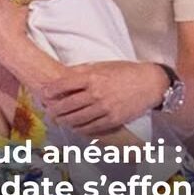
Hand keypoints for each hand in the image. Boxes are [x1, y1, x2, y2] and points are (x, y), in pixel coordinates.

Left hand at [42, 61, 167, 135]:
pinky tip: (75, 127)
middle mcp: (97, 94)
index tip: (44, 94)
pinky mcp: (112, 120)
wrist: (149, 83)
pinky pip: (90, 128)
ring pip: (76, 120)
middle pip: (67, 106)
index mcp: (92, 77)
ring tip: (59, 120)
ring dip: (64, 121)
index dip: (51, 91)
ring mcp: (105, 109)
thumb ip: (82, 71)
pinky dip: (80, 129)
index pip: (64, 85)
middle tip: (48, 111)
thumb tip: (63, 75)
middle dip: (54, 109)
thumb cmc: (125, 71)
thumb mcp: (102, 65)